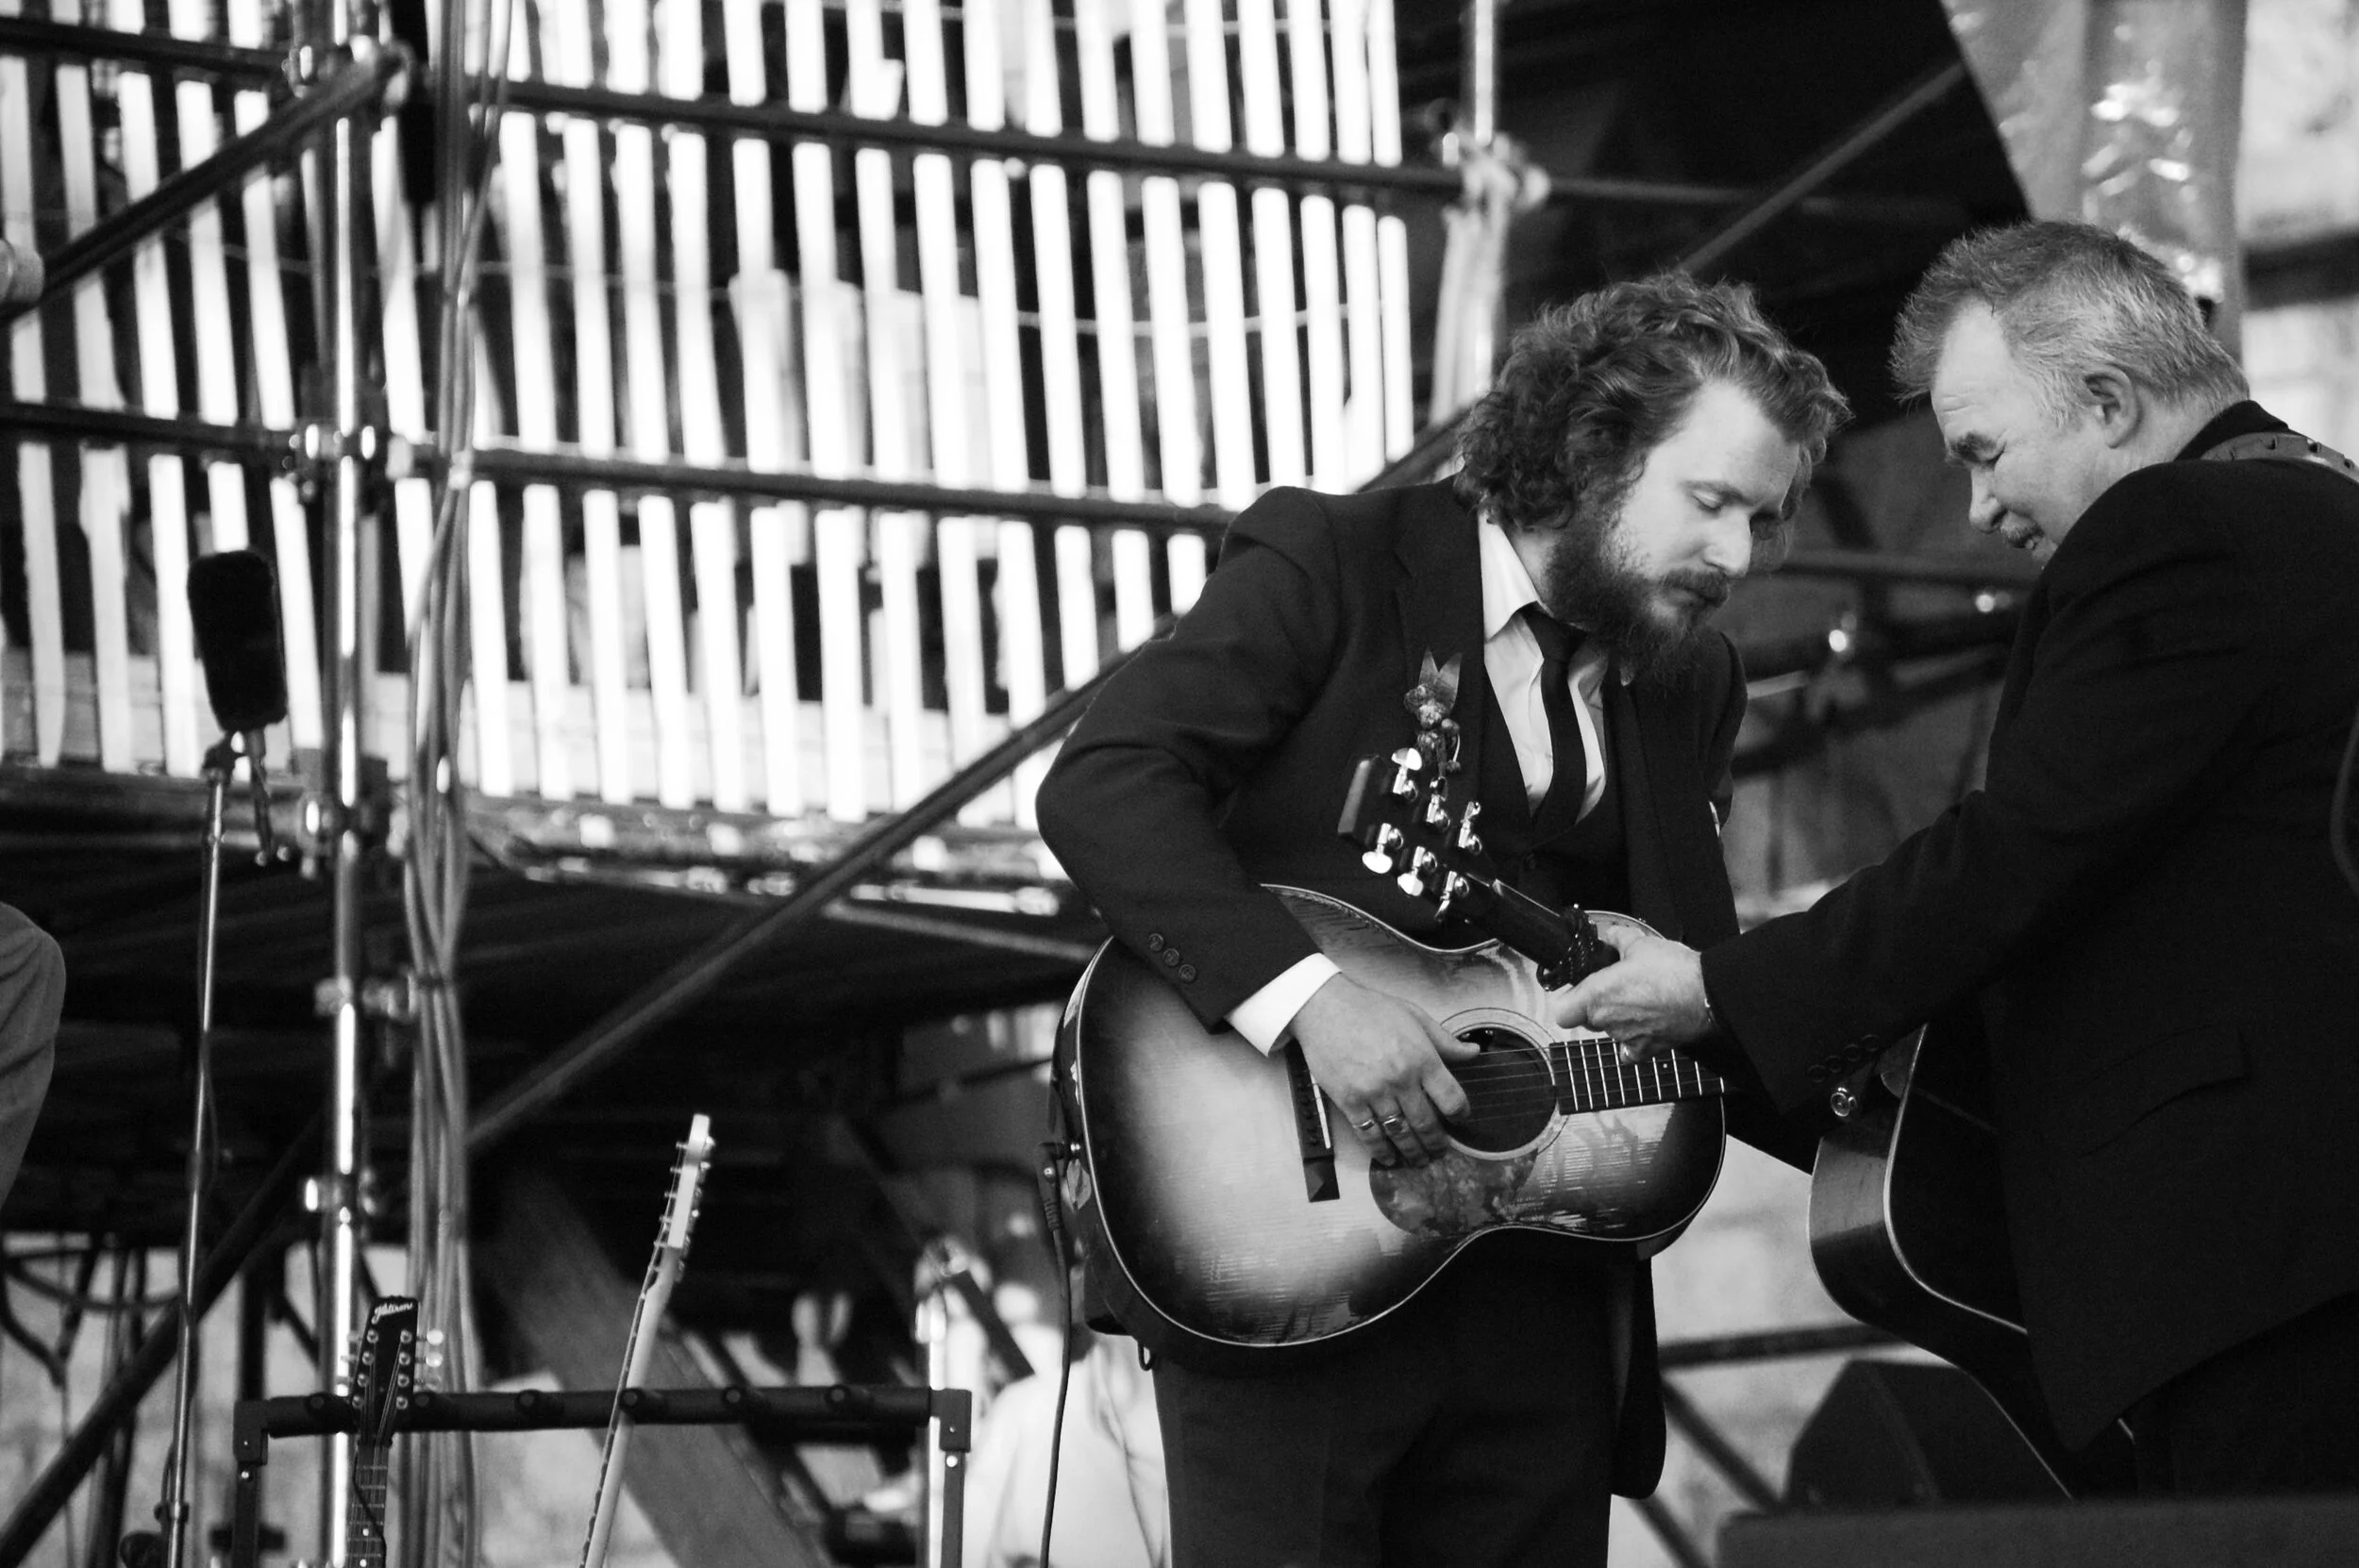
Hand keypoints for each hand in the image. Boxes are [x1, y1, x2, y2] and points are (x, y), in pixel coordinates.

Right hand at [1289, 974, 1477, 1166]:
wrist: (1326, 1009)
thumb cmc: (1371, 1009)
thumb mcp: (1415, 1016)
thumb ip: (1445, 1041)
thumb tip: (1474, 1053)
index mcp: (1422, 1059)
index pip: (1452, 1099)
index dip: (1460, 1115)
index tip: (1459, 1120)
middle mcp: (1401, 1080)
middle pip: (1427, 1124)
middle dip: (1437, 1143)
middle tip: (1440, 1151)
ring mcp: (1374, 1093)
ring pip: (1400, 1134)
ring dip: (1412, 1153)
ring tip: (1419, 1161)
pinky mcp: (1349, 1101)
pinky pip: (1369, 1134)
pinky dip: (1381, 1151)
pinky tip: (1388, 1158)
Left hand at [1554, 936, 1713, 1063]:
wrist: (1708, 995)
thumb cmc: (1675, 972)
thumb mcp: (1641, 943)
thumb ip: (1618, 938)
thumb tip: (1612, 935)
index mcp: (1597, 995)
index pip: (1562, 1011)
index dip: (1568, 1000)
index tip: (1578, 990)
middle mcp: (1607, 1021)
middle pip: (1586, 1019)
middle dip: (1596, 1004)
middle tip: (1614, 987)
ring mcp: (1625, 1038)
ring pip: (1609, 1031)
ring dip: (1618, 1019)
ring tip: (1639, 999)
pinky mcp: (1646, 1050)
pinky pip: (1630, 1050)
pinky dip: (1634, 1040)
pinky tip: (1645, 1023)